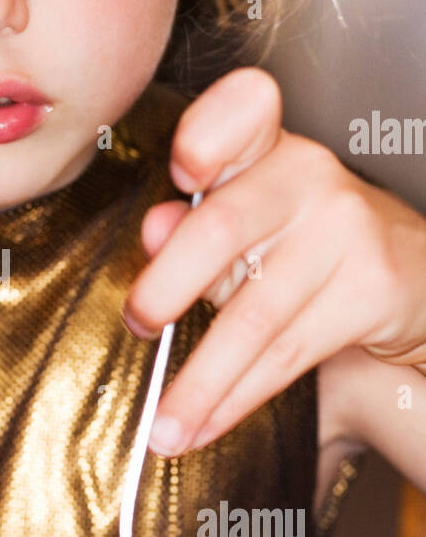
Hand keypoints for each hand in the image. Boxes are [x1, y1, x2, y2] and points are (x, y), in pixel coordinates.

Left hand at [122, 68, 425, 456]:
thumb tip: (154, 229)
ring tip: (162, 426)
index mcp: (266, 149)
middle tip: (137, 326)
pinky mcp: (370, 290)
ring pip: (253, 315)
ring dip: (200, 381)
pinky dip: (236, 400)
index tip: (182, 169)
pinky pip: (286, 355)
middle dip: (166, 287)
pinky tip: (203, 425)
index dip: (209, 133)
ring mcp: (347, 231)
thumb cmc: (308, 248)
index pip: (244, 110)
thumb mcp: (250, 227)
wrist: (412, 278)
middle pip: (222, 228)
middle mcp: (308, 177)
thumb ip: (195, 231)